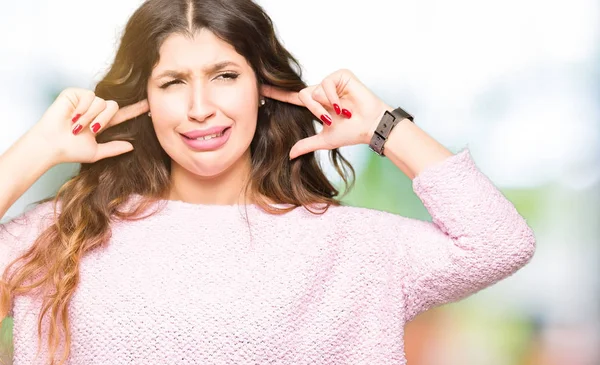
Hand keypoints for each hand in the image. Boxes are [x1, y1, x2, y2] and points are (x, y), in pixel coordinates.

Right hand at [26, 88, 148, 165]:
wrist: (52, 145)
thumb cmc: (70, 150)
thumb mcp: (96, 152)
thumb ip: (114, 148)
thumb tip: (132, 147)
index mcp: (101, 122)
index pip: (122, 114)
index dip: (135, 109)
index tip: (149, 105)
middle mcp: (95, 110)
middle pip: (113, 107)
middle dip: (104, 119)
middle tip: (92, 129)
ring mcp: (85, 101)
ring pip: (102, 102)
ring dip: (91, 116)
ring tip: (76, 126)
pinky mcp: (75, 93)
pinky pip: (89, 96)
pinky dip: (83, 108)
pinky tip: (72, 116)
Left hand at [261, 69, 390, 158]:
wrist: (370, 126)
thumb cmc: (351, 132)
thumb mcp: (325, 140)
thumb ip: (306, 144)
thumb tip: (289, 155)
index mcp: (316, 104)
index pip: (293, 98)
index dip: (277, 94)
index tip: (261, 89)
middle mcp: (321, 91)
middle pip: (303, 95)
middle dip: (314, 110)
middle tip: (329, 119)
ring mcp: (331, 82)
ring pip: (314, 90)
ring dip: (325, 105)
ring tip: (341, 112)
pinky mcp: (340, 75)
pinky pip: (326, 84)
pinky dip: (333, 97)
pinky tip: (345, 105)